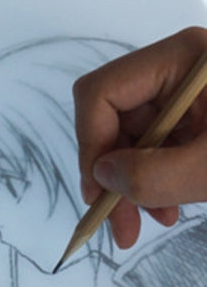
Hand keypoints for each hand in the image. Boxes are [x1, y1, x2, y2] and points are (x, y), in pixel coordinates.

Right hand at [73, 26, 206, 248]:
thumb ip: (153, 175)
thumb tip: (103, 177)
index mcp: (182, 60)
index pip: (101, 94)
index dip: (91, 146)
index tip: (99, 196)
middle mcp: (178, 70)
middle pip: (114, 119)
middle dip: (114, 175)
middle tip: (120, 225)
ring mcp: (189, 93)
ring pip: (134, 138)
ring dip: (135, 184)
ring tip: (154, 220)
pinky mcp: (201, 115)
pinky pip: (160, 146)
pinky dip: (157, 180)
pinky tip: (170, 206)